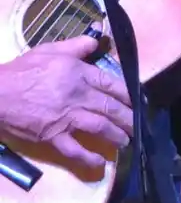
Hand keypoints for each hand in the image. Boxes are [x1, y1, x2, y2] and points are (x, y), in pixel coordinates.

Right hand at [0, 36, 132, 167]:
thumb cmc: (21, 70)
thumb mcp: (49, 50)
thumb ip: (76, 46)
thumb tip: (98, 38)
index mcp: (78, 74)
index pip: (111, 84)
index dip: (128, 94)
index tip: (136, 101)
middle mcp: (78, 96)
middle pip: (110, 107)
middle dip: (128, 117)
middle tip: (137, 124)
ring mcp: (66, 117)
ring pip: (100, 127)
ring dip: (117, 135)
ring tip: (126, 141)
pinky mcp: (53, 135)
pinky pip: (75, 150)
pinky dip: (89, 158)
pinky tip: (101, 164)